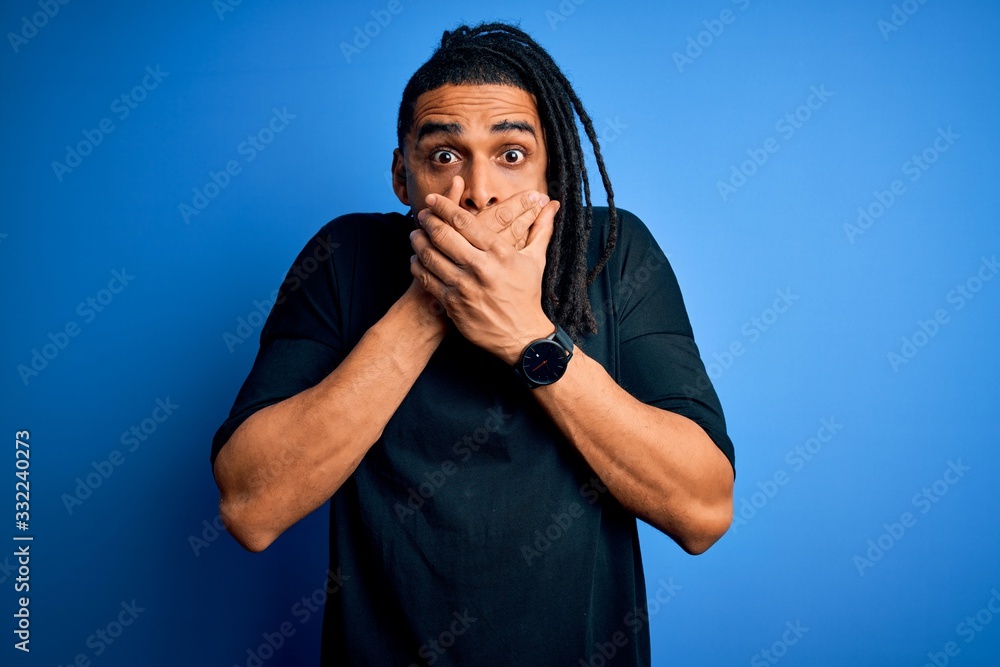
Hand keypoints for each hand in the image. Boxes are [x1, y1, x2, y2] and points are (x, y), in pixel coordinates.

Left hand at [408, 185, 560, 363]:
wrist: (521, 335)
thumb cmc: (527, 294)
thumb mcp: (535, 260)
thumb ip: (541, 229)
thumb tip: (553, 204)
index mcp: (499, 253)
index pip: (464, 222)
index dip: (443, 207)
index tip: (432, 199)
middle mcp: (480, 268)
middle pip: (443, 235)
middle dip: (428, 221)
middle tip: (422, 214)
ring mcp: (464, 287)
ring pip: (431, 257)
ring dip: (419, 242)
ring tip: (415, 234)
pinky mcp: (453, 304)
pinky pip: (427, 280)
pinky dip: (418, 267)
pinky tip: (417, 260)